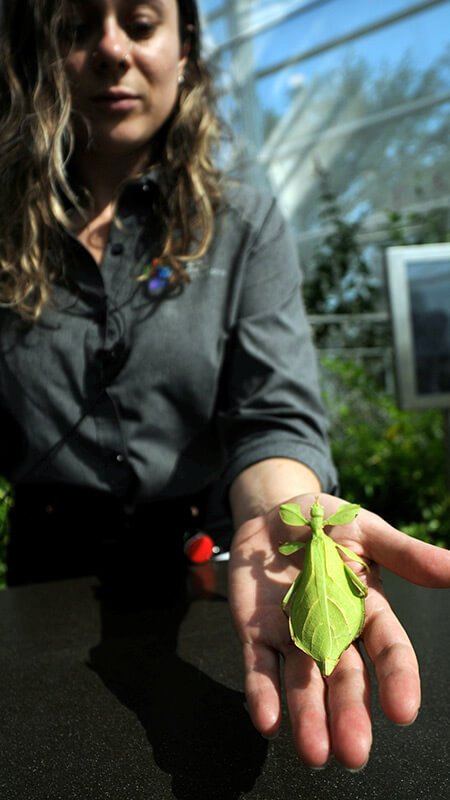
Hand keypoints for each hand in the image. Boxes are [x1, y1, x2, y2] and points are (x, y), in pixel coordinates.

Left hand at [228, 493, 449, 769]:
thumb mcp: (368, 532)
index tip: (403, 711)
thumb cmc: (328, 524)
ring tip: (314, 753)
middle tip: (353, 752)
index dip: (397, 679)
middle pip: (345, 678)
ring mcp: (293, 635)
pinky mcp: (256, 632)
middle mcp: (333, 632)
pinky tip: (268, 720)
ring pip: (303, 683)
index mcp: (368, 611)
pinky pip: (259, 666)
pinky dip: (262, 693)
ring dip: (307, 717)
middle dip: (349, 714)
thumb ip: (406, 554)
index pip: (388, 650)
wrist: (276, 512)